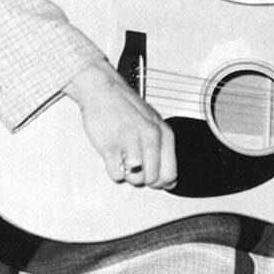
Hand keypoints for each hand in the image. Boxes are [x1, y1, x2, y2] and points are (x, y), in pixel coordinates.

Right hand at [62, 61, 176, 188]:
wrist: (103, 90)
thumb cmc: (127, 108)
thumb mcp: (153, 124)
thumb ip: (163, 151)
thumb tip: (169, 182)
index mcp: (164, 134)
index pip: (170, 174)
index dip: (161, 181)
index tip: (153, 178)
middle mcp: (150, 138)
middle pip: (152, 180)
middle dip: (143, 177)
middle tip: (135, 164)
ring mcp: (130, 143)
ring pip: (135, 179)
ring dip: (128, 174)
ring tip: (124, 158)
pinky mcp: (110, 147)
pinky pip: (116, 176)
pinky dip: (114, 171)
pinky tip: (114, 157)